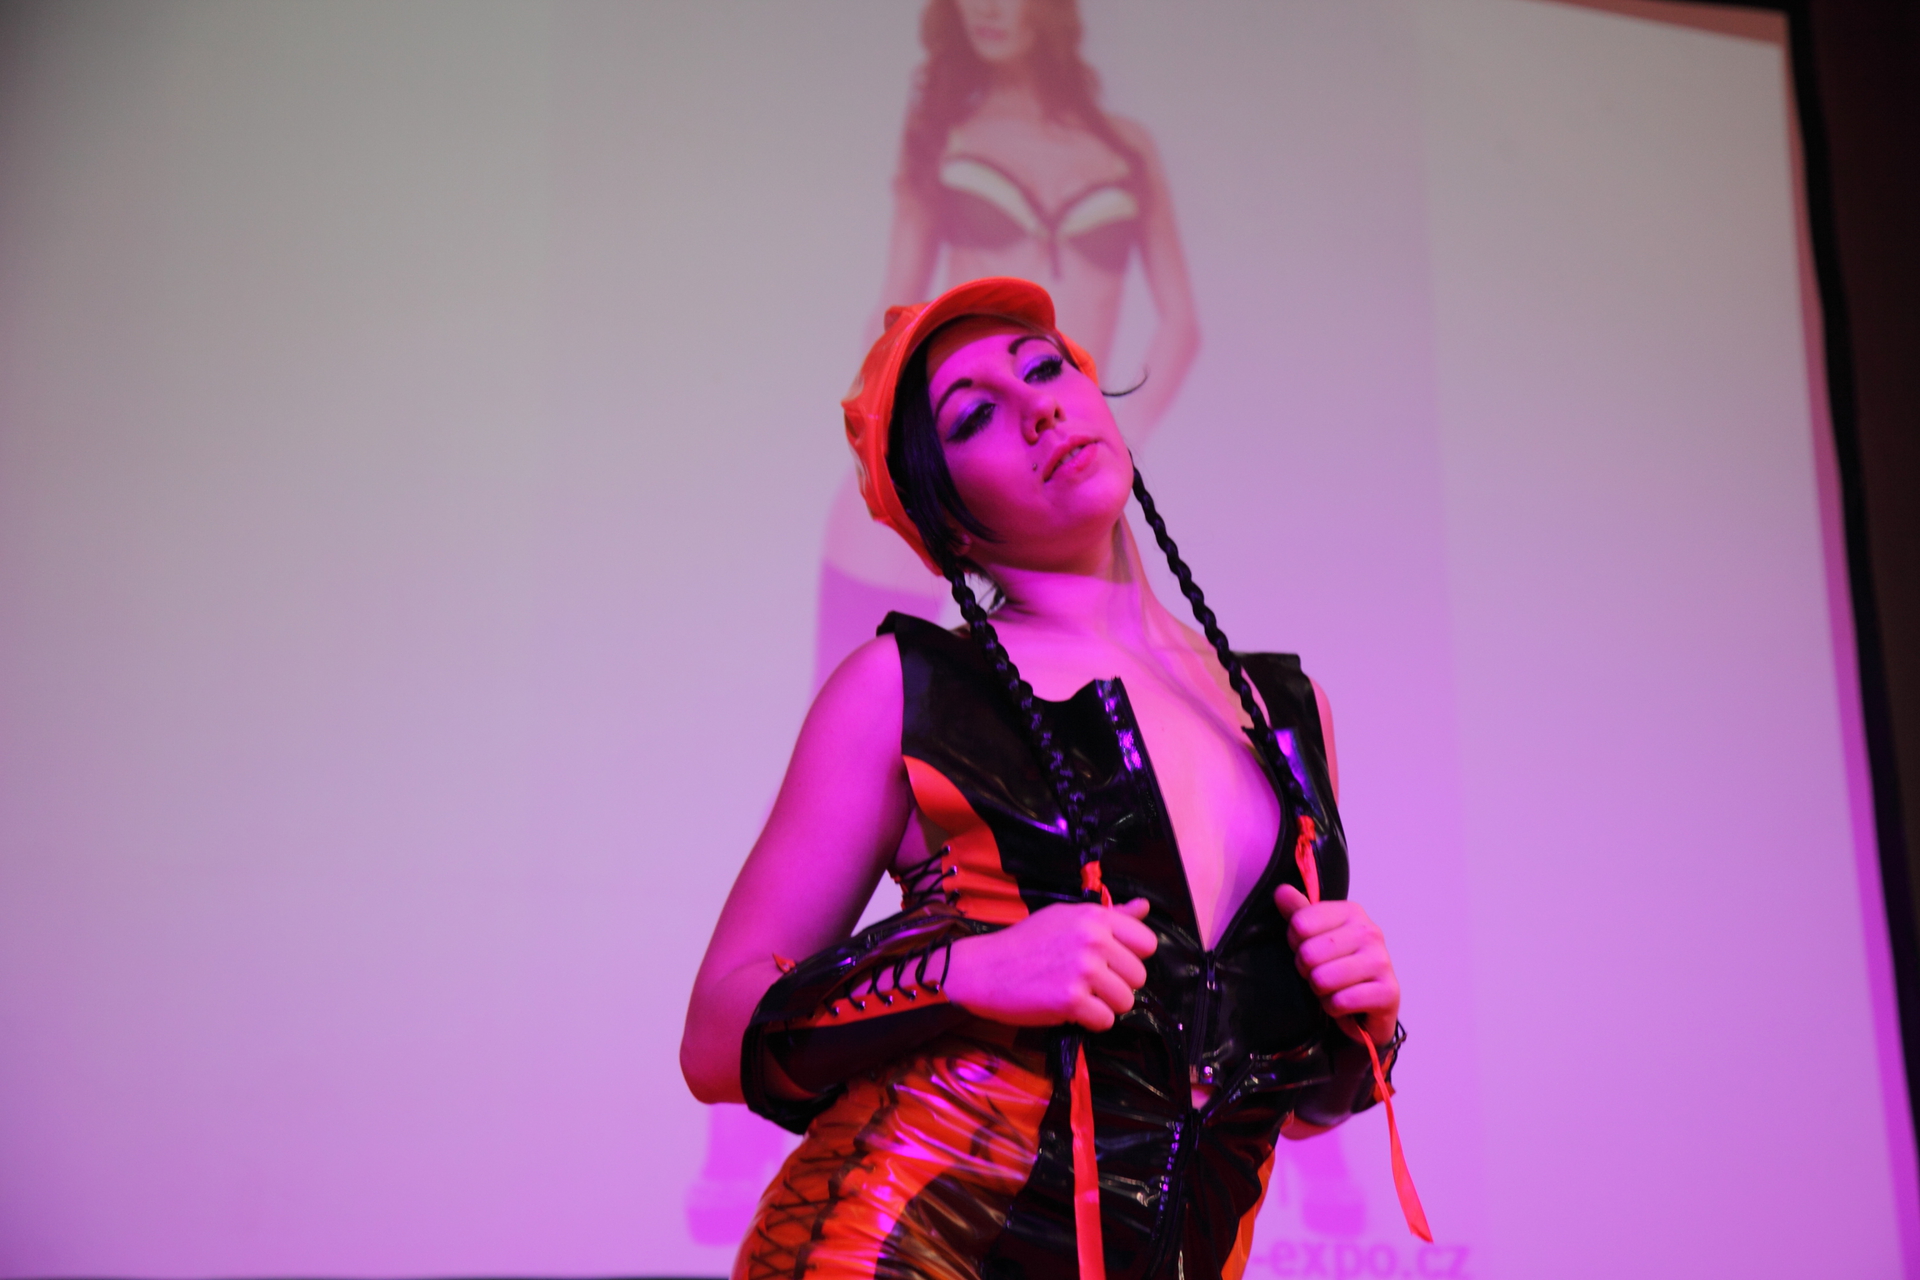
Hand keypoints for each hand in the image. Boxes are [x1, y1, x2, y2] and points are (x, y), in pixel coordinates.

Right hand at [945, 898, 1157, 1030]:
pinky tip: (1069, 1008)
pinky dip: (1089, 1021)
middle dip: (1118, 984)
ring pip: (1126, 1001)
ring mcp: (1083, 970)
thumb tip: (1145, 908)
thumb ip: (1109, 916)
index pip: (1147, 942)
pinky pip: (1105, 1021)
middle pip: (1139, 976)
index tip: (1111, 962)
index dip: (1132, 956)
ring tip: (1079, 995)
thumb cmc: (1025, 942)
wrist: (983, 968)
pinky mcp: (1071, 1000)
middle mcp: (1093, 939)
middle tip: (1089, 982)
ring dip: (1105, 1005)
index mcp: (1094, 916)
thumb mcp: (1066, 917)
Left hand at [1273, 886, 1399, 1043]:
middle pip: (1308, 953)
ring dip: (1321, 992)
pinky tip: (1346, 1005)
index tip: (1310, 950)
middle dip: (1307, 971)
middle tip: (1321, 974)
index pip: (1299, 923)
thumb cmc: (1338, 967)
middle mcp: (1370, 932)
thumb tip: (1281, 891)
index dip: (1295, 943)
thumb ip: (1298, 913)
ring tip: (1334, 989)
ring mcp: (1382, 961)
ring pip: (1322, 979)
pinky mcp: (1388, 992)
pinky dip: (1335, 1009)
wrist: (1368, 1008)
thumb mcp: (1315, 937)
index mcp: (1351, 912)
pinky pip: (1340, 1002)